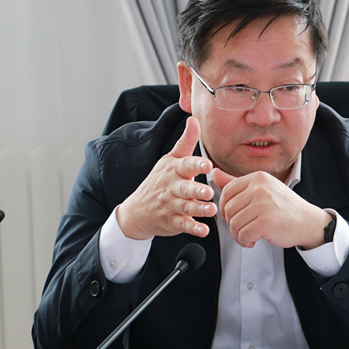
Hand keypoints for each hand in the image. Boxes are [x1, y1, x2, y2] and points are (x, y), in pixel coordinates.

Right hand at [116, 117, 216, 239]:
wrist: (137, 210)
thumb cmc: (159, 181)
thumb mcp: (170, 160)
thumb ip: (186, 141)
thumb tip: (193, 118)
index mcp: (174, 171)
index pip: (185, 166)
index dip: (196, 165)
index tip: (207, 164)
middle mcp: (172, 188)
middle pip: (185, 188)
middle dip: (196, 190)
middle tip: (208, 191)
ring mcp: (171, 205)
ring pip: (186, 207)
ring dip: (199, 209)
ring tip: (211, 210)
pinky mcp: (172, 221)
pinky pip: (183, 225)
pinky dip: (193, 228)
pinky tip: (203, 230)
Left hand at [212, 168, 330, 248]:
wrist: (308, 222)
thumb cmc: (283, 207)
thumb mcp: (261, 190)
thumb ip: (235, 182)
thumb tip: (213, 172)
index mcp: (258, 177)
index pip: (227, 191)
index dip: (225, 208)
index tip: (234, 216)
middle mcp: (260, 188)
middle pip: (228, 209)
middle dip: (232, 223)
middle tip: (244, 228)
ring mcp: (264, 204)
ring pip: (234, 223)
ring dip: (238, 235)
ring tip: (249, 236)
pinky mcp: (267, 221)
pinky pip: (243, 234)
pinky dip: (245, 241)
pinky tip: (254, 241)